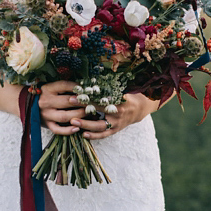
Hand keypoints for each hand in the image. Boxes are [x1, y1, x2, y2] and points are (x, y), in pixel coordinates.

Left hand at [36, 81, 157, 137]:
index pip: (102, 97)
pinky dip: (94, 136)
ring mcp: (116, 123)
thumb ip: (108, 85)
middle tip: (71, 102)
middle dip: (84, 107)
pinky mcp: (115, 130)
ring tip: (72, 121)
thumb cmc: (127, 95)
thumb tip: (92, 75)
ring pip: (100, 126)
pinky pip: (104, 135)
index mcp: (120, 100)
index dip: (89, 94)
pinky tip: (83, 134)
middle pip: (99, 111)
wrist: (139, 109)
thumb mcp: (121, 88)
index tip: (77, 91)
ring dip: (85, 124)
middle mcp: (118, 113)